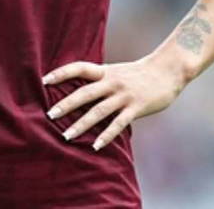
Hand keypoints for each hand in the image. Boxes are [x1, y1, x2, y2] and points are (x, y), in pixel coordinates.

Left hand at [43, 57, 185, 150]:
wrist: (169, 69)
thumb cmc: (140, 73)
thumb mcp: (117, 71)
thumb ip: (101, 80)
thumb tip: (80, 92)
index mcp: (106, 72)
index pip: (79, 68)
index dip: (61, 73)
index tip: (44, 81)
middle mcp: (112, 82)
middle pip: (85, 93)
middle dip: (66, 104)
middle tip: (49, 115)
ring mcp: (124, 96)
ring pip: (99, 111)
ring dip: (81, 124)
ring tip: (66, 136)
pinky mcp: (136, 108)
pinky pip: (118, 124)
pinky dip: (106, 135)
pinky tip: (96, 146)